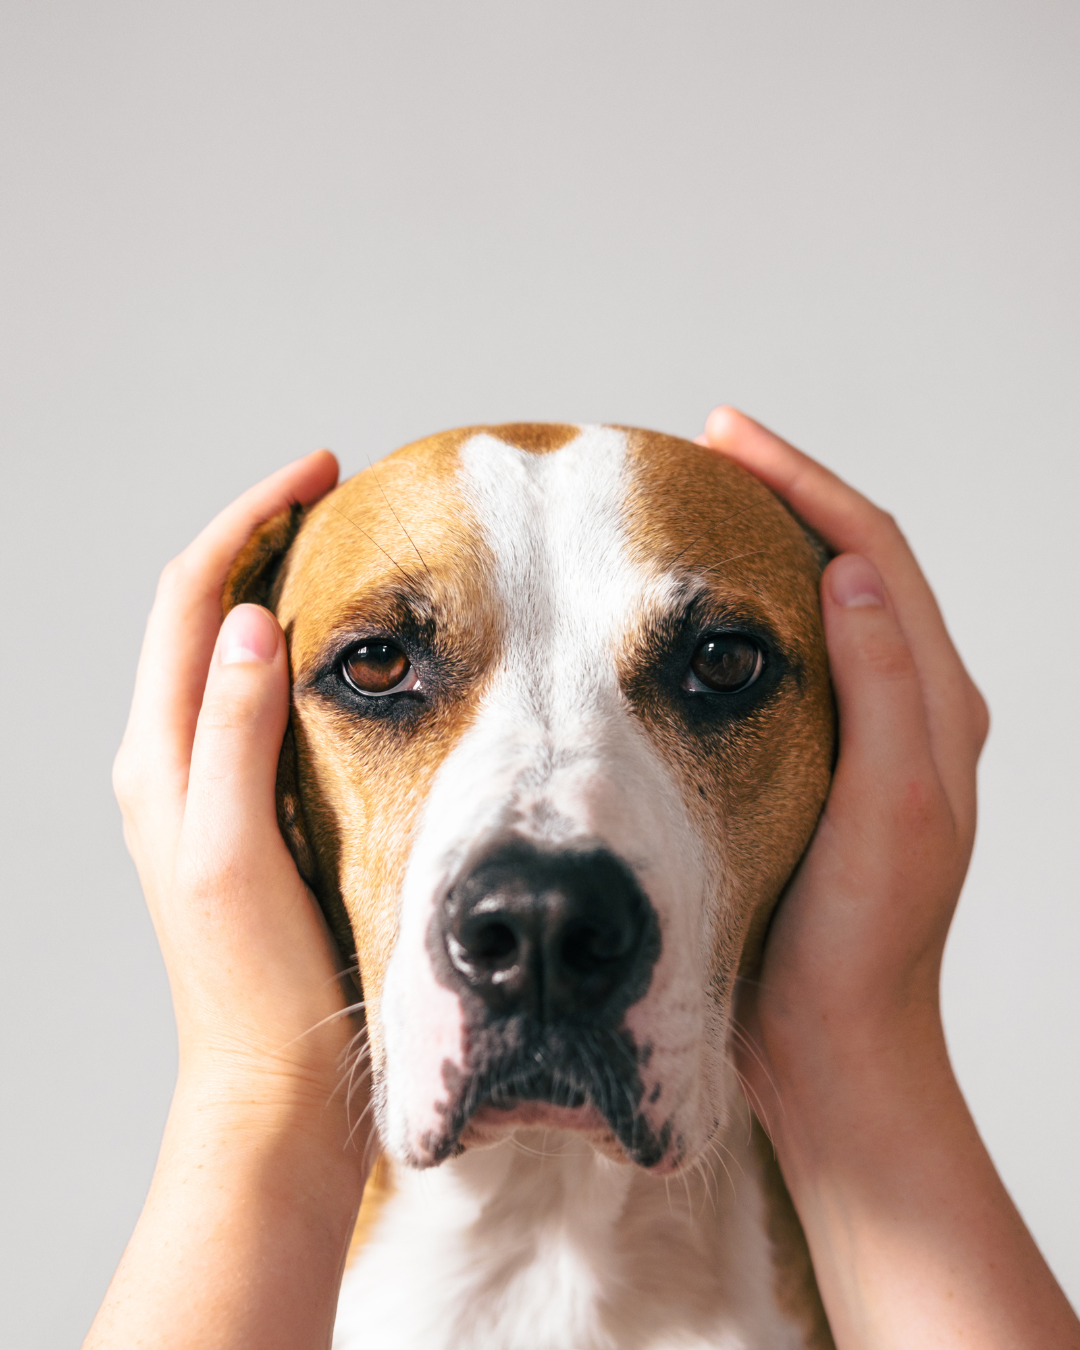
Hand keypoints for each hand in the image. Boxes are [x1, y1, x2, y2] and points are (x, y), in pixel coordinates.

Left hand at [88, 450, 367, 1349]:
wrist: (269, 1084)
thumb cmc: (256, 983)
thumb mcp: (237, 850)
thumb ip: (233, 734)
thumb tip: (247, 623)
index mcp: (158, 759)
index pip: (191, 599)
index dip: (249, 521)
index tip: (320, 473)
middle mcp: (169, 763)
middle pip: (200, 613)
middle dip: (260, 538)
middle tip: (336, 496)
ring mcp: (203, 787)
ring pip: (226, 653)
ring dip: (274, 588)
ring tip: (343, 554)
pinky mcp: (242, 812)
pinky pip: (255, 702)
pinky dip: (294, 653)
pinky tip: (348, 657)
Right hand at [698, 407, 986, 1106]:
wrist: (836, 1044)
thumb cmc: (861, 943)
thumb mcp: (890, 814)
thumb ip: (886, 693)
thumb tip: (846, 575)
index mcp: (936, 706)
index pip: (872, 554)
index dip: (804, 483)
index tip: (725, 438)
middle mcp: (910, 707)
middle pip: (851, 561)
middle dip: (784, 494)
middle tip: (704, 449)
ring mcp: (863, 734)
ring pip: (818, 605)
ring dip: (766, 544)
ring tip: (697, 507)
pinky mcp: (817, 762)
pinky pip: (785, 659)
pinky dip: (744, 612)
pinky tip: (692, 612)